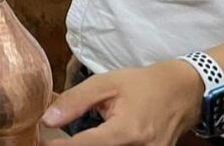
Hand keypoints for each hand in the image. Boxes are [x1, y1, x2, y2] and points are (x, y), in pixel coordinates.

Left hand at [41, 60, 203, 145]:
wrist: (182, 93)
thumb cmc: (141, 85)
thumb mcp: (106, 83)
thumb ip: (76, 101)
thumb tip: (48, 119)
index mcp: (128, 130)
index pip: (87, 145)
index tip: (42, 143)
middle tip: (56, 140)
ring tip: (72, 140)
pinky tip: (93, 142)